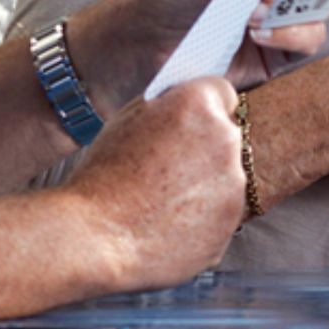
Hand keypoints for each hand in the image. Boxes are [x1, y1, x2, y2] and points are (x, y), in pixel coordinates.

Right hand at [62, 77, 247, 290]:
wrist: (96, 235)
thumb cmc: (103, 175)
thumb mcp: (130, 118)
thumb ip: (168, 105)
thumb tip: (187, 104)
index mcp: (199, 104)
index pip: (222, 93)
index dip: (203, 108)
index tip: (191, 123)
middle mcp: (225, 139)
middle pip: (227, 136)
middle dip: (206, 147)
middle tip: (171, 167)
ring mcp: (233, 184)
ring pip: (226, 178)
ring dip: (206, 184)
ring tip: (164, 200)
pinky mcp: (230, 222)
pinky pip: (221, 213)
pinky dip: (203, 217)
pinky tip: (169, 222)